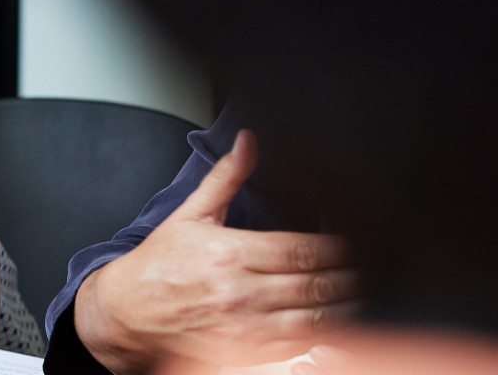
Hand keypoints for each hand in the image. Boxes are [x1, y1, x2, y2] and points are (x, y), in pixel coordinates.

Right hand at [76, 129, 355, 372]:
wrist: (126, 311)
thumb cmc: (158, 265)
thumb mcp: (190, 215)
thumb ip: (226, 178)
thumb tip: (248, 143)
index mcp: (229, 253)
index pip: (303, 251)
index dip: (339, 248)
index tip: (356, 244)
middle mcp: (239, 292)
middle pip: (317, 285)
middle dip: (351, 277)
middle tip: (372, 268)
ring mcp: (244, 327)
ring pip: (316, 319)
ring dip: (346, 307)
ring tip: (362, 293)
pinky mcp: (245, 353)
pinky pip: (299, 346)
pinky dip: (325, 334)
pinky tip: (337, 321)